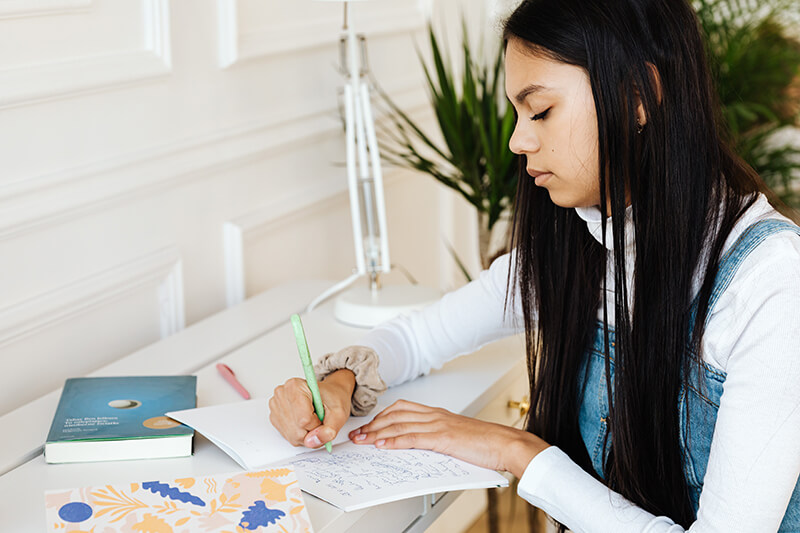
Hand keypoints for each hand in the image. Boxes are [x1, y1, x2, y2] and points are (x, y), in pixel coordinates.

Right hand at [269, 369, 354, 448]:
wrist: (329, 395)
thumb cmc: (333, 399)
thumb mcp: (339, 413)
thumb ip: (329, 429)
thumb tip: (313, 442)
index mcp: (295, 386)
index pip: (303, 420)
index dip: (317, 424)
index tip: (322, 415)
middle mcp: (282, 394)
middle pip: (296, 431)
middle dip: (312, 431)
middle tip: (320, 418)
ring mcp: (276, 406)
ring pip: (293, 436)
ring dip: (307, 434)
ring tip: (314, 419)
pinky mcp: (275, 417)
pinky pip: (289, 437)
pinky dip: (301, 435)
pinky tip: (306, 423)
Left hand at [348, 399, 549, 478]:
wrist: (505, 443)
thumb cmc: (485, 443)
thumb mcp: (456, 436)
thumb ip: (438, 437)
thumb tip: (421, 446)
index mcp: (438, 414)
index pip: (402, 408)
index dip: (382, 416)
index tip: (368, 426)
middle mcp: (435, 415)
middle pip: (395, 414)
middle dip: (373, 424)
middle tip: (357, 434)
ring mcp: (438, 425)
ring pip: (399, 424)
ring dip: (376, 432)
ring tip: (362, 440)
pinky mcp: (443, 438)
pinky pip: (412, 438)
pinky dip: (394, 440)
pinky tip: (382, 444)